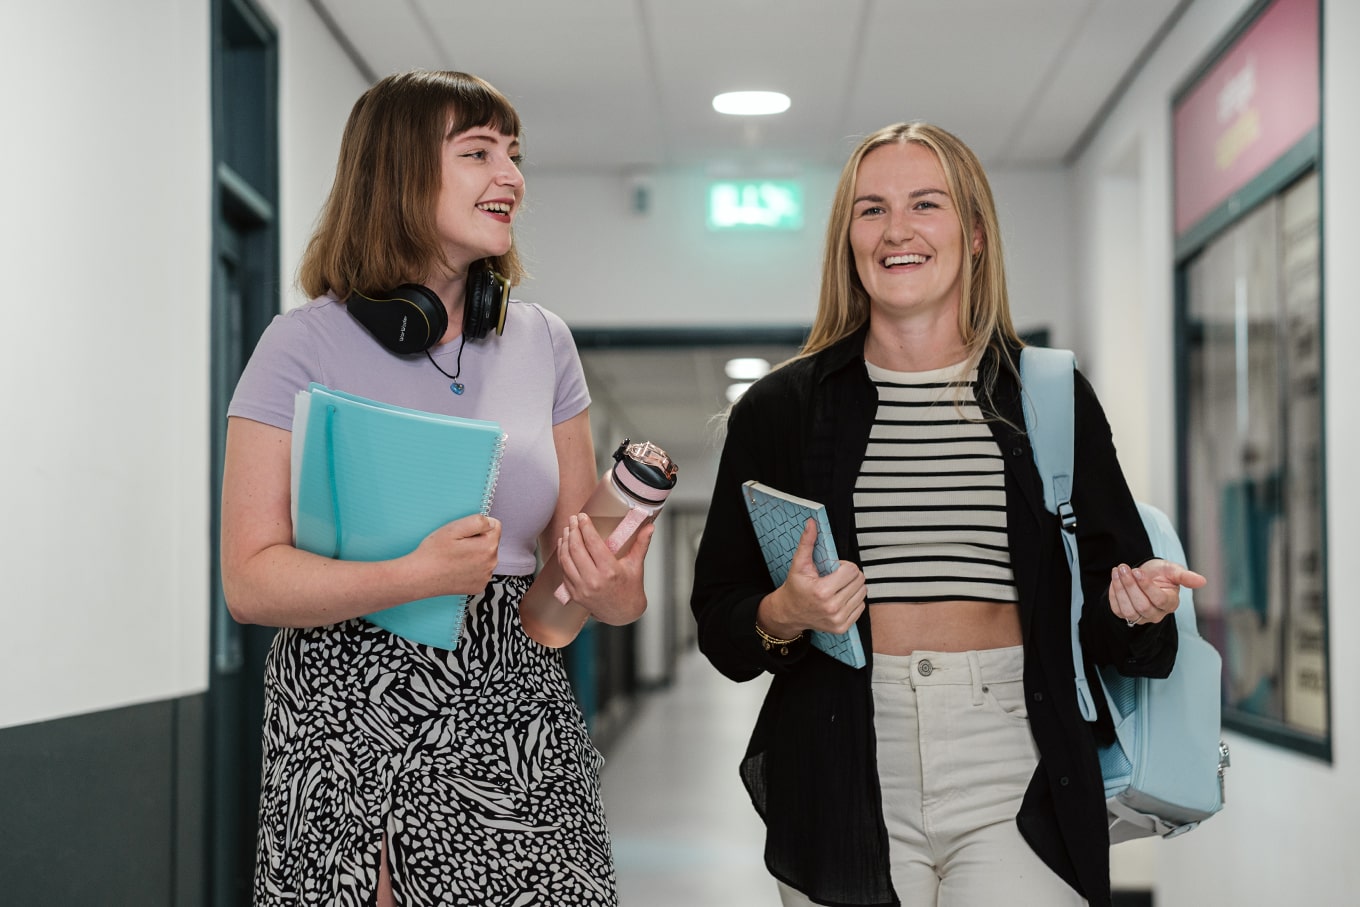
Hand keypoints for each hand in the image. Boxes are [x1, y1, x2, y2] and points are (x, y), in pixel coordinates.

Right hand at [409, 514, 500, 595]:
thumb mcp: (454, 528)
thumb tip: (491, 522)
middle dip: (477, 540)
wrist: (420, 577)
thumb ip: (478, 521)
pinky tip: (456, 569)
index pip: (495, 526)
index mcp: (488, 546)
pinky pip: (480, 571)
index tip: (464, 534)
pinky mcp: (478, 586)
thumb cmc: (434, 553)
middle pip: (491, 542)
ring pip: (485, 557)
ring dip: (475, 555)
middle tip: (457, 546)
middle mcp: (491, 563)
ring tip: (455, 557)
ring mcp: (485, 577)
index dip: (478, 527)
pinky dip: (471, 569)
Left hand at [556, 513, 653, 624]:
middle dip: (573, 531)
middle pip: (576, 549)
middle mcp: (594, 580)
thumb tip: (650, 527)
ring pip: (566, 560)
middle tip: (573, 519)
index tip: (583, 516)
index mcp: (610, 571)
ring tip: (567, 529)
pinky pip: (563, 571)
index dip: (586, 527)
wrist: (622, 613)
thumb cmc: (630, 588)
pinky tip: (563, 546)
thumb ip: (642, 544)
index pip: (593, 543)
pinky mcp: (574, 594)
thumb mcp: (636, 565)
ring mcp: (582, 589)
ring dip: (565, 542)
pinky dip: (561, 556)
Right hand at [758, 519, 865, 637]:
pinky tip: (840, 598)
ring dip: (853, 587)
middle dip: (850, 575)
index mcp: (823, 591)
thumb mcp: (799, 564)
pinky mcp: (842, 627)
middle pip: (859, 581)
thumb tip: (812, 523)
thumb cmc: (795, 587)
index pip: (852, 570)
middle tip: (835, 577)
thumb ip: (807, 542)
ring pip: (863, 593)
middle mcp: (832, 608)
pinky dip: (853, 600)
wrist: (789, 613)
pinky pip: (861, 607)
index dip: (843, 565)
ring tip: (837, 587)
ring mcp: (838, 620)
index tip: (833, 569)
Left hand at [1109, 558, 1206, 625]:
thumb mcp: (1173, 570)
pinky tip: (1114, 579)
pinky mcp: (1126, 615)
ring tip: (1118, 571)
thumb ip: (1185, 576)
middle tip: (1124, 568)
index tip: (1137, 571)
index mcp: (1170, 603)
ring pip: (1128, 611)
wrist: (1144, 575)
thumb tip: (1203, 581)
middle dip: (1130, 586)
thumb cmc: (1161, 573)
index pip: (1159, 600)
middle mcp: (1156, 614)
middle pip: (1142, 606)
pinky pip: (1117, 610)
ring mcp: (1140, 617)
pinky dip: (1113, 594)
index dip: (1147, 586)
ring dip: (1120, 590)